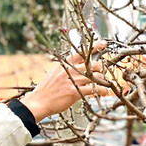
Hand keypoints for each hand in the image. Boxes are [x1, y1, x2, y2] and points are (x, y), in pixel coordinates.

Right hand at [18, 45, 133, 120]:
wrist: (38, 102)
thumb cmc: (46, 90)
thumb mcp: (54, 74)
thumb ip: (66, 69)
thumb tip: (76, 66)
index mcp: (64, 64)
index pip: (81, 52)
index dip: (94, 47)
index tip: (103, 43)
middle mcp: (70, 70)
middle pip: (92, 64)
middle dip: (101, 68)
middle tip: (104, 72)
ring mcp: (73, 80)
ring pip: (95, 76)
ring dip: (103, 80)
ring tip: (106, 83)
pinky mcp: (75, 92)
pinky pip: (94, 89)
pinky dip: (102, 90)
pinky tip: (105, 92)